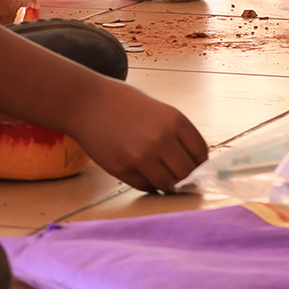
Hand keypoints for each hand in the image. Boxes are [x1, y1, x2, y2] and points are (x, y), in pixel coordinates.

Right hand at [68, 77, 208, 191]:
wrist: (88, 103)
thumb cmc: (124, 104)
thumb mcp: (160, 111)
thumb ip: (177, 135)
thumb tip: (192, 164)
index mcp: (175, 120)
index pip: (200, 153)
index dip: (199, 165)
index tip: (195, 169)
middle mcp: (161, 139)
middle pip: (186, 173)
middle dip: (185, 178)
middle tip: (179, 178)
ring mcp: (142, 156)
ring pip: (167, 184)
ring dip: (167, 184)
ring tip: (160, 176)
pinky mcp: (123, 169)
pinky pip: (145, 186)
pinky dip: (148, 184)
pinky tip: (142, 172)